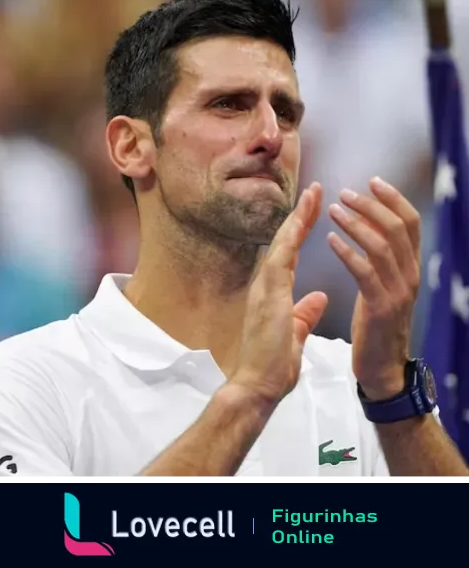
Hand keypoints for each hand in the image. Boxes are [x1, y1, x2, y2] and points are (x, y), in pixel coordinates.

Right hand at [230, 183, 327, 404]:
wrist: (256, 385)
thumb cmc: (272, 365)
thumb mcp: (294, 333)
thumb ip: (305, 314)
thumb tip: (319, 298)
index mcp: (273, 293)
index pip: (288, 254)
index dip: (301, 231)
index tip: (314, 210)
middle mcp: (265, 285)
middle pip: (284, 242)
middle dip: (300, 215)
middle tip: (314, 190)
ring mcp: (264, 287)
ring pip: (282, 243)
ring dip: (297, 217)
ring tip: (313, 193)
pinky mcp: (268, 294)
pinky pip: (281, 256)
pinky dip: (292, 235)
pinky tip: (303, 216)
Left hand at [327, 177, 420, 399]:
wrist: (381, 369)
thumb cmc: (376, 327)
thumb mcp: (382, 288)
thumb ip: (379, 260)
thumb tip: (368, 228)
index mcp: (410, 269)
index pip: (410, 223)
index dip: (393, 199)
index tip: (373, 181)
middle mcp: (410, 276)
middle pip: (397, 228)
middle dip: (371, 206)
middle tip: (346, 193)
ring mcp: (398, 292)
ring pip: (382, 246)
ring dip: (357, 224)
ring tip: (334, 210)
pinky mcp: (381, 308)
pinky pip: (365, 272)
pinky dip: (348, 252)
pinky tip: (330, 240)